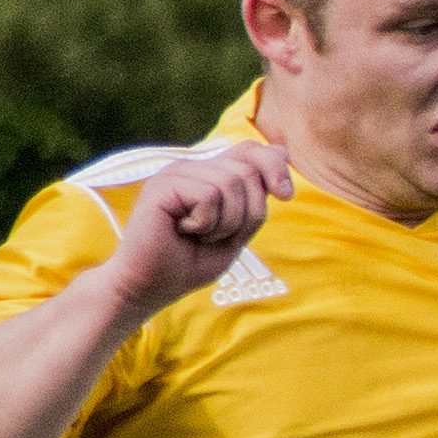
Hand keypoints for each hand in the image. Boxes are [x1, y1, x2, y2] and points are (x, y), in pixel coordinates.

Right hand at [98, 143, 292, 313]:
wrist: (150, 286)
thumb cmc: (190, 262)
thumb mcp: (238, 230)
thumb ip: (257, 196)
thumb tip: (282, 151)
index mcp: (209, 175)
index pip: (251, 151)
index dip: (274, 166)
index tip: (287, 195)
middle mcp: (193, 168)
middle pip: (247, 171)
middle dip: (247, 213)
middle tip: (215, 235)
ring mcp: (176, 173)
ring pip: (230, 183)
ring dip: (225, 223)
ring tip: (197, 234)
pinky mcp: (163, 184)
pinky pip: (208, 195)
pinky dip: (206, 223)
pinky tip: (183, 231)